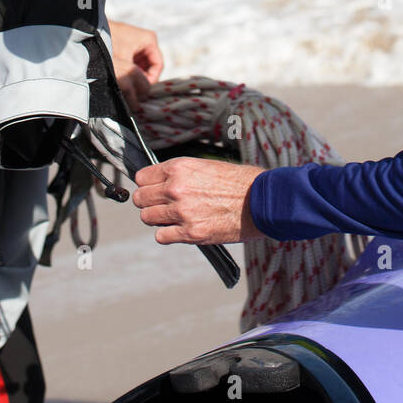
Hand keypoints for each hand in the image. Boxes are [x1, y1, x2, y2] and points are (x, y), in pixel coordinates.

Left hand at [108, 19, 163, 112]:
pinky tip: (123, 78)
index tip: (141, 91)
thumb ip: (133, 77)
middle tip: (134, 92)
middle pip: (151, 66)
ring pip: (143, 66)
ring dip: (136, 76)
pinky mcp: (129, 46)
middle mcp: (147, 41)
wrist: (91, 28)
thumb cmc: (108, 41)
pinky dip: (131, 71)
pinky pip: (135, 62)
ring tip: (128, 86)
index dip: (151, 80)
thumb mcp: (122, 62)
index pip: (158, 66)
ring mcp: (138, 43)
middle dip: (143, 79)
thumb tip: (138, 96)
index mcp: (150, 40)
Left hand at [133, 158, 266, 244]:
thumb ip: (181, 175)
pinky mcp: (191, 233)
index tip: (152, 189)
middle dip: (148, 202)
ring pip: (148, 217)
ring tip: (172, 217)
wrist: (262, 200)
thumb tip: (162, 183)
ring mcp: (182, 211)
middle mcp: (176, 188)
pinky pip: (162, 236)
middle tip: (161, 205)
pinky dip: (168, 234)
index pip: (142, 177)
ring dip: (157, 218)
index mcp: (179, 168)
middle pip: (141, 198)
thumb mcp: (206, 166)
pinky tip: (180, 230)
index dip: (146, 184)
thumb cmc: (240, 182)